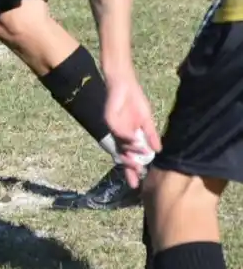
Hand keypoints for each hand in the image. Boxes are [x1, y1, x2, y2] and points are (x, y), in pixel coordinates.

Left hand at [104, 72, 159, 187]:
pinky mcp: (109, 120)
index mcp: (127, 136)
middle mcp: (118, 135)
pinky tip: (138, 145)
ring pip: (121, 147)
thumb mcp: (146, 120)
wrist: (124, 84)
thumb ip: (151, 135)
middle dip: (128, 168)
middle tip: (136, 179)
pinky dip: (129, 140)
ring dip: (131, 155)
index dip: (132, 170)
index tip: (138, 184)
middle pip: (122, 155)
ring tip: (139, 164)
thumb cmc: (134, 101)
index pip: (129, 156)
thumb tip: (158, 151)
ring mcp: (113, 129)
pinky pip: (120, 133)